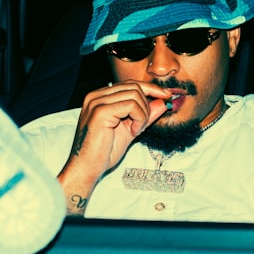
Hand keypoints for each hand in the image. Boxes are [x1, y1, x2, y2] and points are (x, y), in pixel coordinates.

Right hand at [57, 81, 171, 214]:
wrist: (87, 168)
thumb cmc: (104, 152)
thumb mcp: (130, 129)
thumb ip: (145, 115)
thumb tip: (163, 102)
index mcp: (100, 97)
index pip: (130, 84)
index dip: (151, 89)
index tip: (166, 96)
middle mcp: (96, 95)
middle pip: (134, 86)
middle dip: (147, 105)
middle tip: (142, 126)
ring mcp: (97, 102)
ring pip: (135, 95)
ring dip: (143, 114)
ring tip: (136, 130)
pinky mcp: (100, 111)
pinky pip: (131, 105)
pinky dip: (139, 118)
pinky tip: (133, 131)